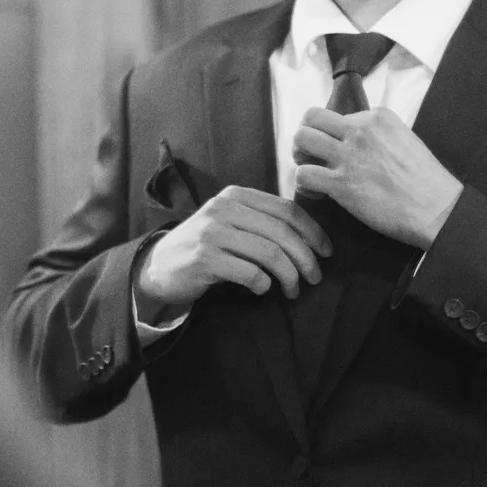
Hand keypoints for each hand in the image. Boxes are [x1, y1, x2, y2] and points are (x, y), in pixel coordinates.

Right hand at [134, 186, 331, 319]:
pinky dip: (264, 285)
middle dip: (306, 258)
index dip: (313, 231)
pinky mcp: (205, 258)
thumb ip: (261, 221)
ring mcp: (212, 233)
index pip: (287, 209)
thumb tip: (310, 237)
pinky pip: (250, 273)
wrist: (159, 266)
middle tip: (315, 278)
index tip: (327, 252)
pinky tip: (263, 290)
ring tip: (293, 291)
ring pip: (270, 254)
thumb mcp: (230, 223)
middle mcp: (224, 209)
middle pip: (283, 232)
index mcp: (236, 196)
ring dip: (290, 277)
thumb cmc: (205, 246)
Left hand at [291, 107, 463, 249]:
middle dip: (306, 134)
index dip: (331, 134)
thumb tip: (354, 141)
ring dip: (300, 155)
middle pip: (311, 118)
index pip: (337, 115)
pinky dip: (303, 184)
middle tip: (311, 154)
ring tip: (310, 169)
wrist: (438, 210)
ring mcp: (349, 155)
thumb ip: (377, 135)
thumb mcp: (404, 140)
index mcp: (377, 117)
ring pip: (301, 139)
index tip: (337, 150)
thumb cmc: (426, 181)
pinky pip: (303, 174)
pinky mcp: (341, 183)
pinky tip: (315, 193)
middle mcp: (360, 130)